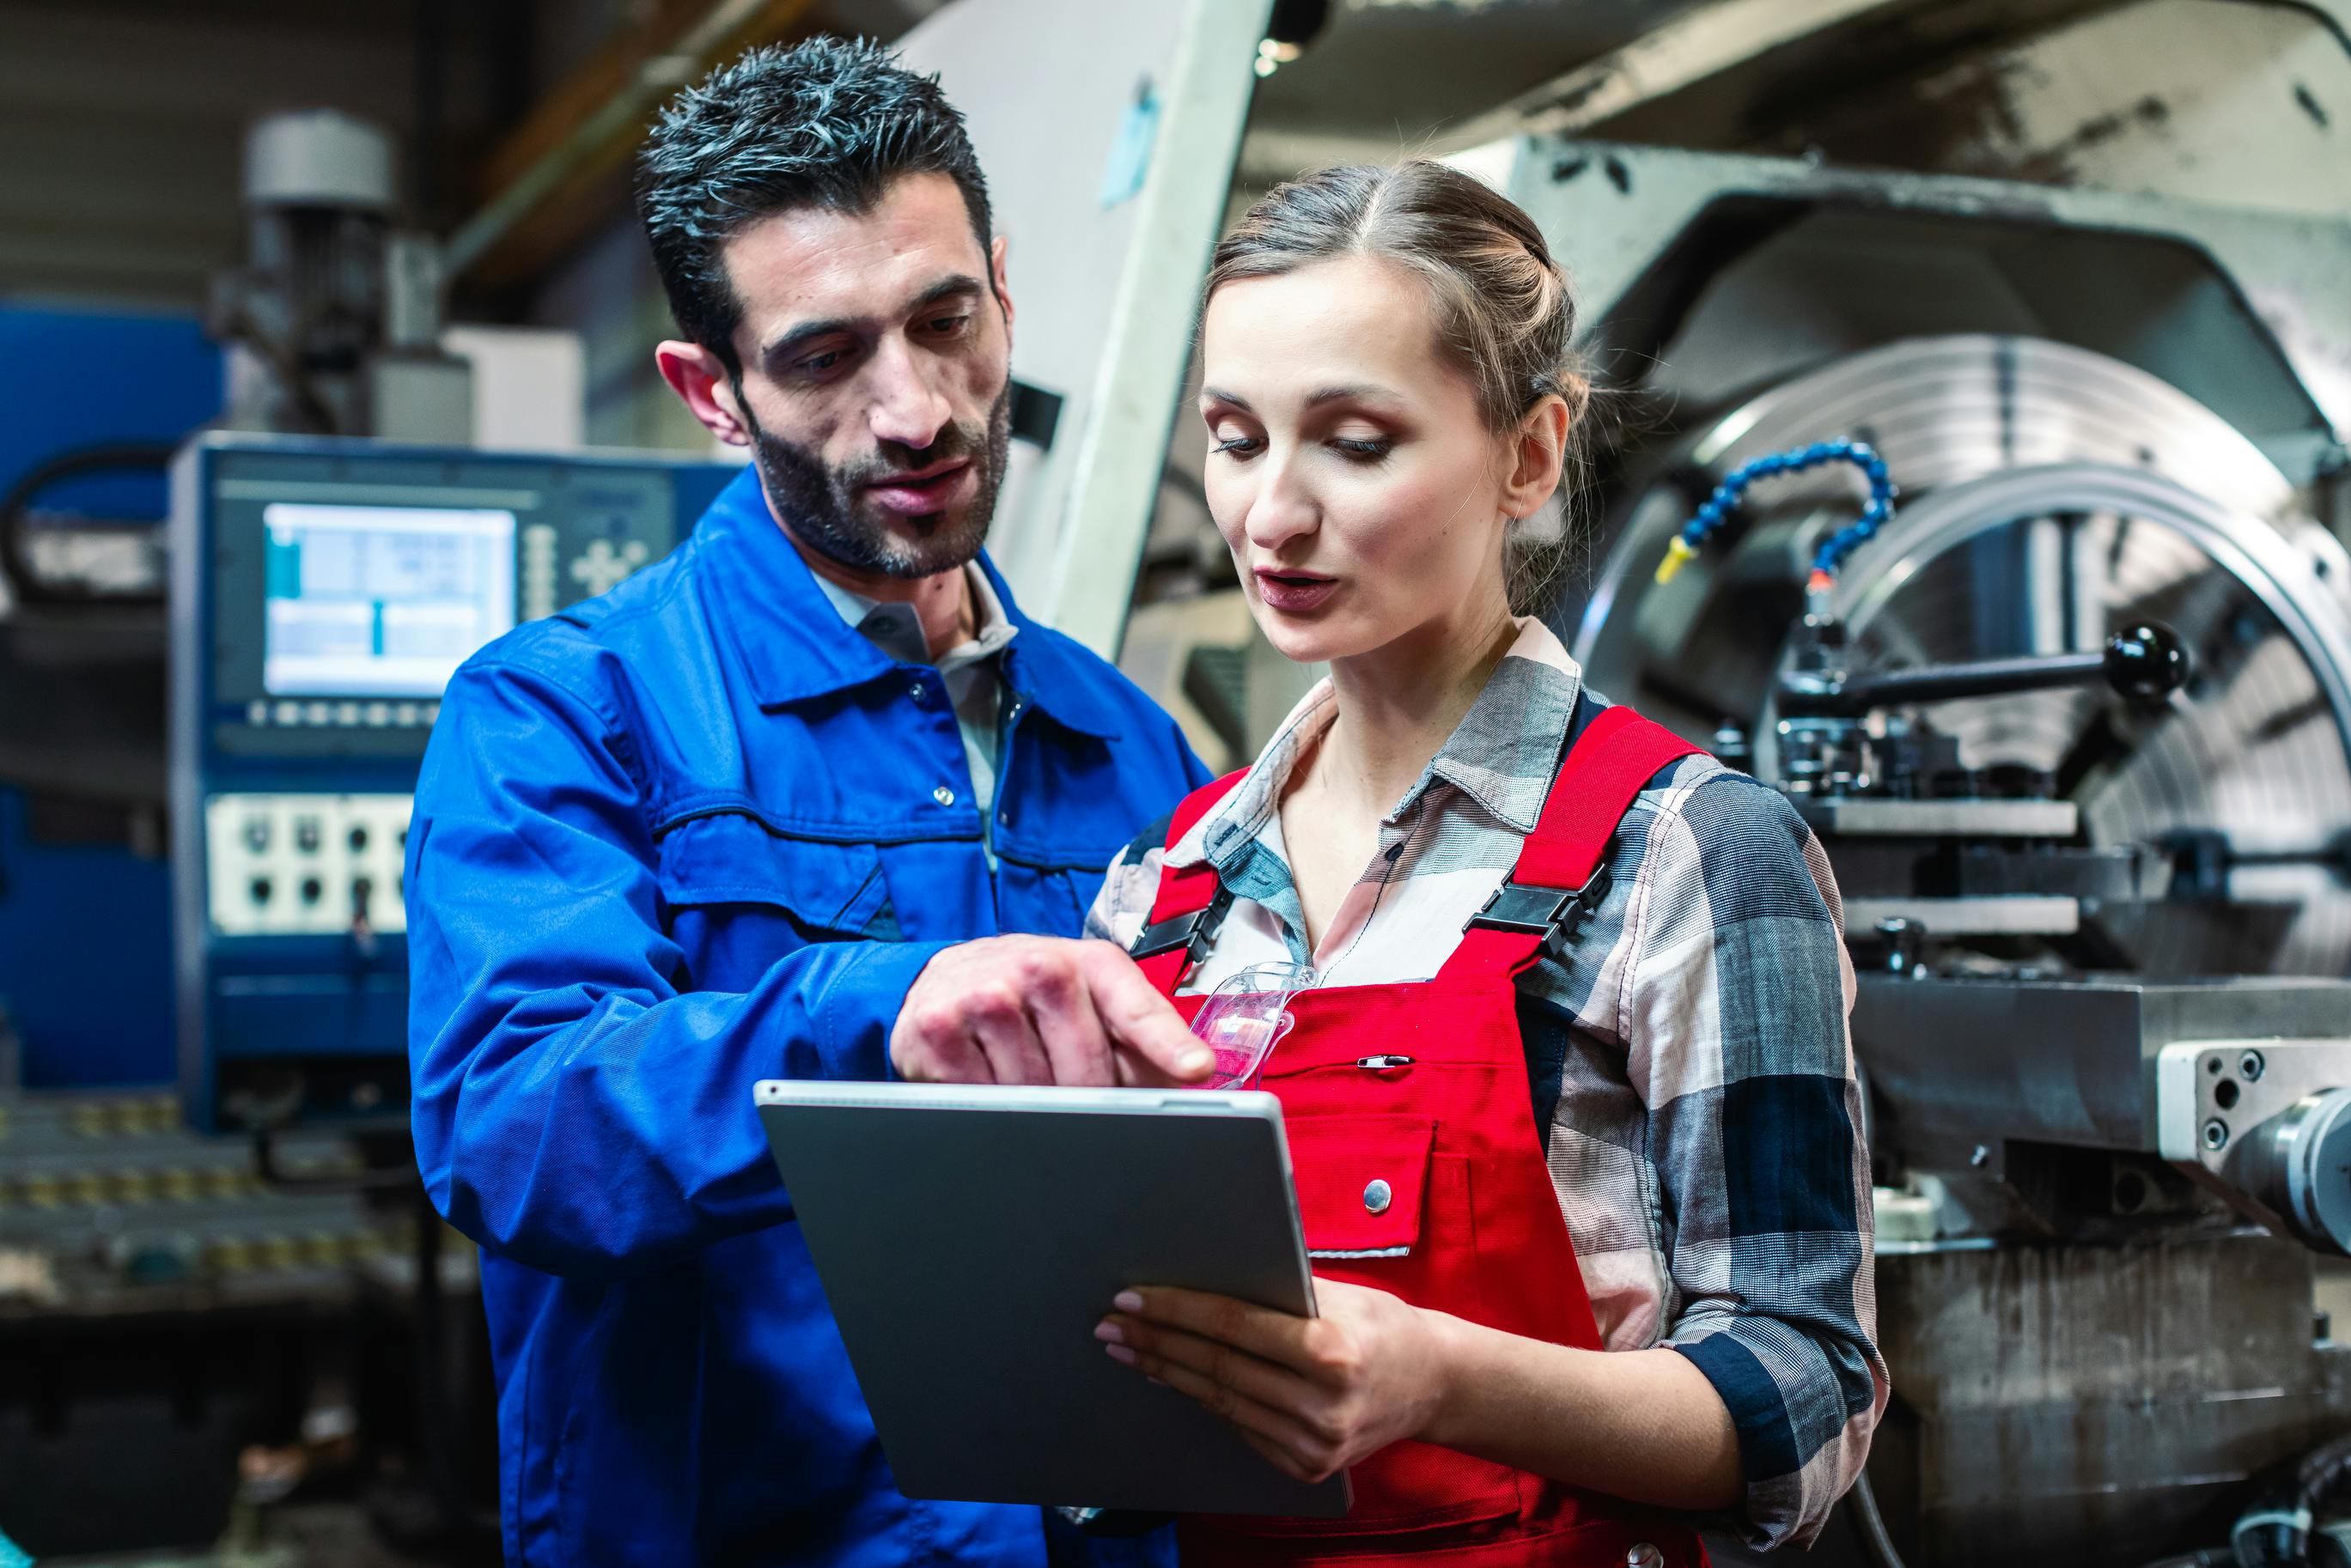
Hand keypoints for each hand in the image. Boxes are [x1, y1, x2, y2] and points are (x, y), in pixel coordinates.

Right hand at [890, 936, 1214, 1086]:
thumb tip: (1192, 1083)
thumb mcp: (1096, 1003)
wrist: (952, 975)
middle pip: (1085, 1070)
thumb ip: (1145, 1043)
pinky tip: (990, 1076)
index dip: (1168, 1044)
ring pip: (1033, 1091)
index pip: (1137, 1009)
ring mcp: (985, 995)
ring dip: (1037, 1105)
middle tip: (1081, 1100)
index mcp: (1093, 963)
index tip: (1196, 1070)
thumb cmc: (1038, 996)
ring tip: (1030, 1077)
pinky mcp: (938, 1027)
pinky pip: (983, 1098)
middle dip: (1090, 1101)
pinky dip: (992, 1104)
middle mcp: (1039, 967)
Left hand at [1096, 1279, 1449, 1482]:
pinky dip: (1203, 1399)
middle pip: (1218, 1367)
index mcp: (1331, 1353)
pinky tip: (1173, 1378)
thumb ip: (1278, 1290)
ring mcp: (1313, 1444)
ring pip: (1220, 1401)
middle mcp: (1322, 1406)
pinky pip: (1239, 1426)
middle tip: (1111, 1326)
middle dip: (1156, 1343)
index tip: (1131, 1298)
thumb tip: (1201, 1272)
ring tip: (1129, 1351)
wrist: (1435, 1386)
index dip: (1176, 1311)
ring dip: (1168, 1373)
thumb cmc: (1383, 1325)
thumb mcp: (1339, 1294)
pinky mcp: (1306, 1467)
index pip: (1233, 1327)